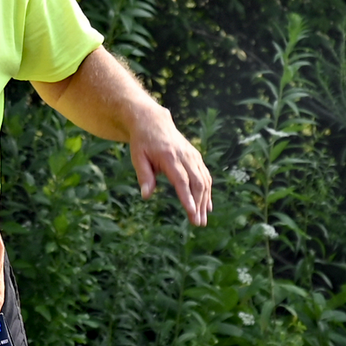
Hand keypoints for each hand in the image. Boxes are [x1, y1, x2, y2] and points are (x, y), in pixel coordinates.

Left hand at [127, 108, 211, 225]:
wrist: (153, 121)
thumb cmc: (143, 142)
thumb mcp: (137, 158)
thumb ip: (144, 176)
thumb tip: (146, 196)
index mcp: (169, 157)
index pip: (181, 181)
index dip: (187, 198)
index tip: (192, 213)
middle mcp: (185, 156)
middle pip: (196, 183)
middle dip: (198, 204)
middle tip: (198, 224)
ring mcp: (192, 156)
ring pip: (204, 180)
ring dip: (204, 201)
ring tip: (202, 220)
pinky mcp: (196, 157)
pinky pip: (205, 175)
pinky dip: (207, 191)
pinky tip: (207, 206)